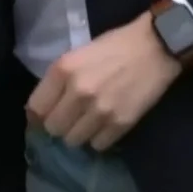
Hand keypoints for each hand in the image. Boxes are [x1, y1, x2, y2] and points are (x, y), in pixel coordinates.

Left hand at [25, 13, 180, 151]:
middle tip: (71, 118)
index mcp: (63, 69)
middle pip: (54, 128)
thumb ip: (58, 80)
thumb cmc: (115, 46)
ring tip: (89, 121)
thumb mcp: (78, 54)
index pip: (36, 108)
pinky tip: (105, 125)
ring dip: (79, 133)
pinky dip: (99, 138)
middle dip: (59, 125)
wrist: (156, 47)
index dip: (38, 115)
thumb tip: (40, 110)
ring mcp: (100, 110)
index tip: (45, 116)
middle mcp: (78, 92)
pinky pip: (98, 145)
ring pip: (74, 140)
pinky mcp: (121, 123)